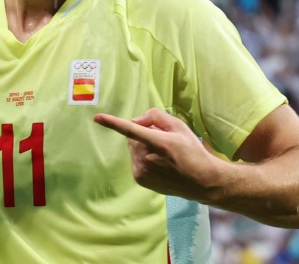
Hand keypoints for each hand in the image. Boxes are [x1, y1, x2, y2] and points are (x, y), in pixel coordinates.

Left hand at [94, 108, 222, 200]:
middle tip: (162, 139)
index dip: (113, 123)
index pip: (131, 130)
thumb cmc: (191, 150)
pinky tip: (159, 163)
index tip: (97, 118)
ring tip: (163, 154)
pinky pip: (135, 160)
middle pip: (133, 137)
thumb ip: (157, 117)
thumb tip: (138, 120)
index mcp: (158, 142)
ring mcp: (142, 171)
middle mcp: (147, 158)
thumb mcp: (179, 126)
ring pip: (133, 148)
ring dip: (143, 146)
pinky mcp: (140, 179)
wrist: (201, 181)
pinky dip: (143, 157)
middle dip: (143, 134)